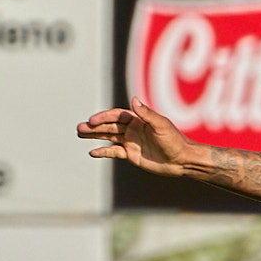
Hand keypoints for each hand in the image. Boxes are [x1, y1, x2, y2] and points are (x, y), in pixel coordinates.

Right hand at [77, 99, 200, 175]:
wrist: (181, 160)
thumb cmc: (174, 140)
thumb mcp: (161, 125)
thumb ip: (146, 114)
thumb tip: (133, 100)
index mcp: (139, 119)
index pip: (117, 116)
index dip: (104, 117)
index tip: (92, 121)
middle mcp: (133, 129)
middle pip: (109, 126)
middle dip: (94, 126)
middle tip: (80, 128)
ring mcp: (131, 142)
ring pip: (108, 137)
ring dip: (95, 136)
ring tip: (80, 134)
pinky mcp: (131, 155)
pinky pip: (114, 152)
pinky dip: (103, 152)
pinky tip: (92, 152)